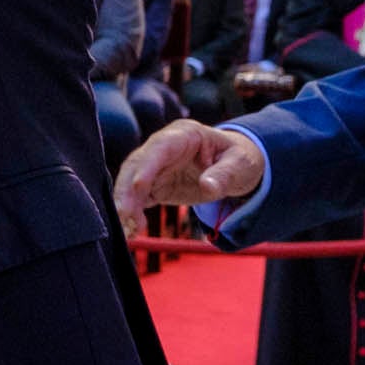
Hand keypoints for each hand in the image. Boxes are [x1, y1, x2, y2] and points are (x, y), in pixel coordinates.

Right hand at [114, 119, 266, 214]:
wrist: (236, 167)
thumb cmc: (239, 159)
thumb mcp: (240, 164)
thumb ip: (224, 174)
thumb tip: (207, 186)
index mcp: (185, 134)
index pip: (160, 147)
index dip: (146, 166)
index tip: (136, 187)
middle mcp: (164, 147)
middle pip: (137, 165)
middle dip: (127, 189)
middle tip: (123, 214)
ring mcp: (156, 166)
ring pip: (131, 182)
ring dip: (125, 204)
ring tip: (126, 228)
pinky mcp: (155, 185)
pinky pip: (138, 197)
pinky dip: (132, 212)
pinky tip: (131, 229)